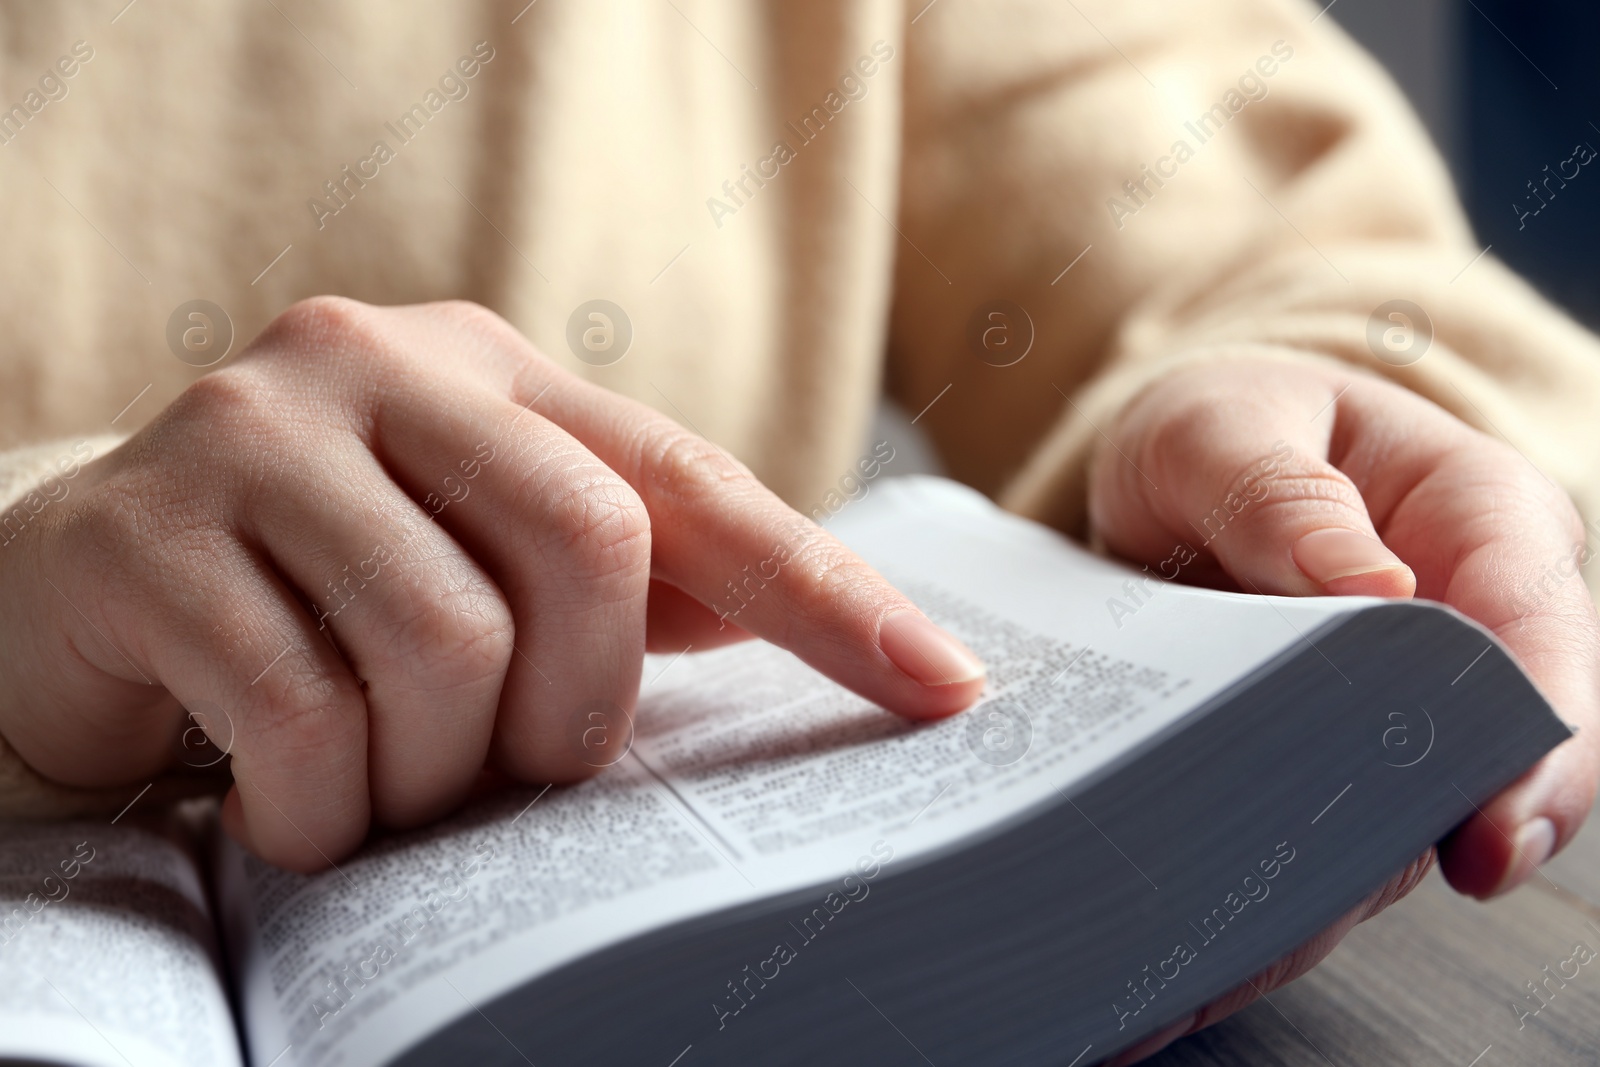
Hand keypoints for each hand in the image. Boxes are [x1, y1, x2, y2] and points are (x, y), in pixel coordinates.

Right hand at [0, 298, 984, 870]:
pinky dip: (322, 806)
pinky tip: (292, 807)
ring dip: (435, 771)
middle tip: (516, 765)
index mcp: (490, 374)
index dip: (830, 595)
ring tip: (385, 787)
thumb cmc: (316, 598)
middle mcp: (378, 365)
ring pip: (442, 642)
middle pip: (587, 549)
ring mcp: (251, 434)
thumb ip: (628, 579)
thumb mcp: (480, 567)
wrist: (74, 599)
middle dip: (575, 707)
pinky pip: (299, 713)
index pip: (694, 487)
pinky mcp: (140, 532)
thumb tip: (815, 624)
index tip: (948, 689)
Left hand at [1087, 358, 1599, 1059]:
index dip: (1531, 739)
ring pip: (1417, 807)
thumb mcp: (1219, 424)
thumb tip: (1373, 590)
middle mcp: (1465, 618)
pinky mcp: (1343, 749)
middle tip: (1337, 899)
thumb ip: (1279, 493)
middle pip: (1496, 752)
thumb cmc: (1218, 428)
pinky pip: (1339, 822)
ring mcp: (1409, 698)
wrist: (1174, 466)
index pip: (1535, 630)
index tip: (1489, 832)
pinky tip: (1220, 914)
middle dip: (1435, 833)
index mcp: (1477, 514)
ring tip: (1250, 929)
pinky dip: (1289, 870)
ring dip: (1346, 867)